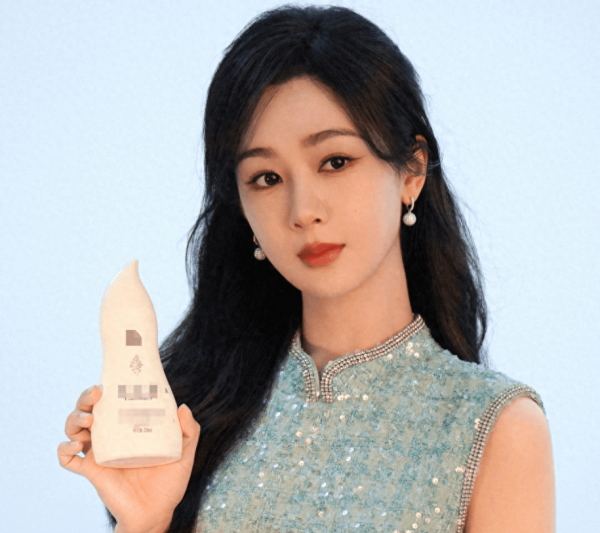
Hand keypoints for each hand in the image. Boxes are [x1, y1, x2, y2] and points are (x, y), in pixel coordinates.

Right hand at [58, 385, 200, 532]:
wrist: (156, 513)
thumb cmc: (169, 482)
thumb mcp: (184, 453)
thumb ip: (189, 431)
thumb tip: (182, 407)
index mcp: (129, 427)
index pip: (113, 401)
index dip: (109, 387)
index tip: (113, 378)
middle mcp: (110, 436)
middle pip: (88, 410)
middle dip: (86, 397)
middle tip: (97, 392)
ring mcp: (99, 453)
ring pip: (74, 429)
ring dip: (74, 419)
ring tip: (88, 419)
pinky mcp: (92, 471)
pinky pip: (68, 459)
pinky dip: (64, 450)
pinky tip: (75, 445)